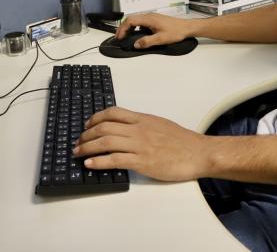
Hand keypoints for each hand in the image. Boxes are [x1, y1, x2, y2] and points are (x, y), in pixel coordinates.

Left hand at [73, 107, 210, 180]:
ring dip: (87, 148)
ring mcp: (140, 145)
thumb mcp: (160, 125)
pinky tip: (90, 164)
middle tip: (77, 142)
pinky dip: (99, 161)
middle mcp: (139, 129)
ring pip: (106, 142)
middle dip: (86, 135)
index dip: (95, 118)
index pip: (113, 112)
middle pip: (104, 127)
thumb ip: (143, 125)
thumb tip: (127, 130)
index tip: (87, 125)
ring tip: (77, 154)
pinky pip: (115, 160)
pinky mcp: (142, 161)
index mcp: (143, 119)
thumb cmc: (183, 141)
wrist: (198, 152)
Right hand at [115, 13, 193, 48]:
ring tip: (126, 36)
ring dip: (129, 27)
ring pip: (136, 20)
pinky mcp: (154, 20)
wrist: (186, 28)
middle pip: (131, 19)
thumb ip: (147, 42)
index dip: (123, 28)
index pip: (130, 20)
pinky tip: (136, 35)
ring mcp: (152, 17)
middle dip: (123, 28)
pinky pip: (141, 22)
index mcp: (149, 19)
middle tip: (119, 37)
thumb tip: (136, 44)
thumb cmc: (176, 31)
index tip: (120, 37)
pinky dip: (135, 28)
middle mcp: (149, 16)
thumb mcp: (161, 39)